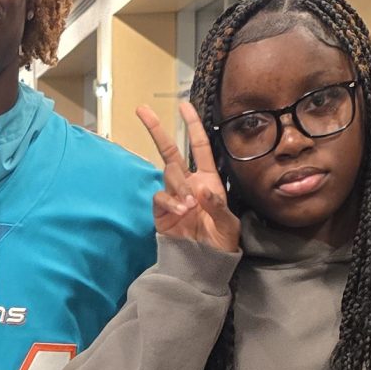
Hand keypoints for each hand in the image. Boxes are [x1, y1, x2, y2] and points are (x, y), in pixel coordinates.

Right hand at [137, 100, 239, 252]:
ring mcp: (173, 195)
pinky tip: (181, 212)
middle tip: (142, 110)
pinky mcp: (161, 210)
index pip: (199, 145)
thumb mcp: (228, 224)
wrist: (204, 264)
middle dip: (156, 129)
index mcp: (208, 179)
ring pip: (168, 174)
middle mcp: (188, 182)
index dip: (192, 124)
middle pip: (170, 150)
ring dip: (179, 186)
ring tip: (189, 207)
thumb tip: (200, 189)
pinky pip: (160, 196)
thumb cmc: (221, 242)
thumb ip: (217, 206)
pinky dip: (170, 201)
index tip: (183, 105)